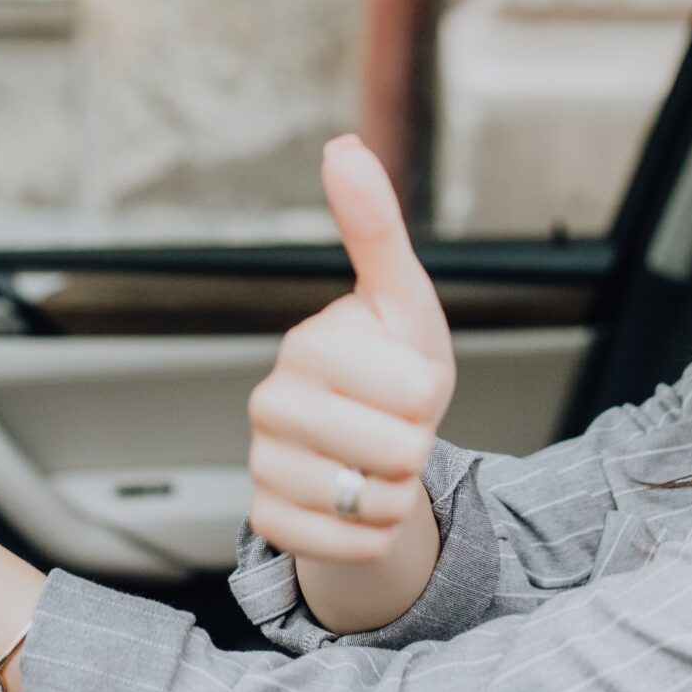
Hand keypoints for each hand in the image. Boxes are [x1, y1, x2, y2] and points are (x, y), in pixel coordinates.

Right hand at [245, 136, 456, 565]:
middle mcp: (269, 402)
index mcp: (306, 345)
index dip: (430, 392)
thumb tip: (342, 144)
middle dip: (420, 448)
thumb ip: (376, 226)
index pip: (412, 388)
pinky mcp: (266, 521)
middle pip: (398, 451)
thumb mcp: (402, 300)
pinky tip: (356, 505)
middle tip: (394, 428)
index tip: (407, 380)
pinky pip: (349, 547)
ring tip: (376, 465)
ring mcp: (262, 464)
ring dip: (398, 494)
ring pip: (373, 504)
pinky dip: (373, 539)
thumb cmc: (390, 366)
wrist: (368, 450)